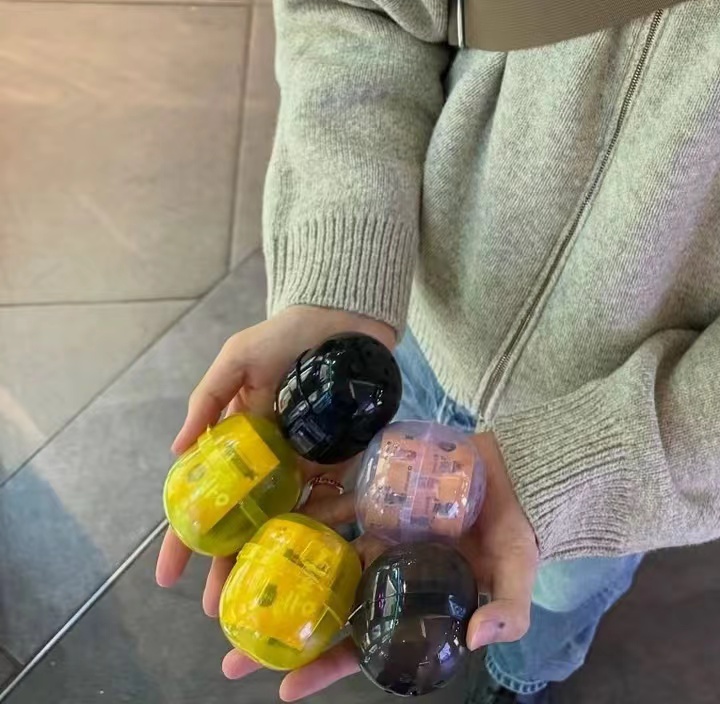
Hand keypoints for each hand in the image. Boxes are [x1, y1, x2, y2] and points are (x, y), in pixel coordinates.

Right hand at [155, 305, 396, 614]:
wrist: (342, 318)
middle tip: (213, 608)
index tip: (166, 576)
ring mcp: (307, 466)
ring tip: (257, 600)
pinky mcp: (345, 461)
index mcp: (240, 445)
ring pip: (284, 524)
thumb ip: (208, 399)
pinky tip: (312, 563)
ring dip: (269, 561)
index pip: (205, 500)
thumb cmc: (284, 336)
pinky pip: (334, 501)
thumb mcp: (237, 359)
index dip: (184, 538)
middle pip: (243, 524)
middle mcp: (270, 464)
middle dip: (225, 566)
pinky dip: (324, 530)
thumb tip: (177, 450)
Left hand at [219, 432, 540, 700]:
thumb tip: (477, 639)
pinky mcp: (375, 485)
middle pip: (323, 602)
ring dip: (276, 565)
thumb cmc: (516, 532)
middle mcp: (381, 566)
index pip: (359, 640)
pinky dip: (303, 506)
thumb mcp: (518, 574)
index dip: (324, 665)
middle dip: (280, 629)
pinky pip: (333, 496)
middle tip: (230, 652)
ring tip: (228, 585)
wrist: (520, 470)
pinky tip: (268, 513)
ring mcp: (374, 526)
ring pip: (317, 550)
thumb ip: (507, 610)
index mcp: (406, 596)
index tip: (284, 690)